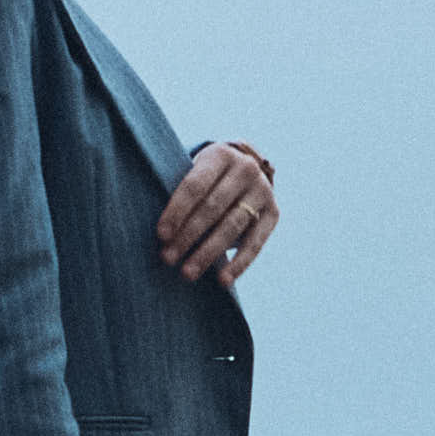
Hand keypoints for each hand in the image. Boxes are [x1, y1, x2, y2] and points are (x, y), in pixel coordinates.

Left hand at [157, 139, 278, 282]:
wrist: (245, 168)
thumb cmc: (206, 177)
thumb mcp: (195, 172)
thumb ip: (182, 193)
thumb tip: (161, 233)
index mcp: (220, 155)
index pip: (194, 186)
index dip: (177, 212)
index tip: (161, 235)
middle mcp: (246, 169)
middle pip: (212, 208)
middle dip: (187, 236)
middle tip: (168, 258)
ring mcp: (263, 191)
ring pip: (232, 227)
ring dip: (207, 253)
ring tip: (188, 272)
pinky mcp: (274, 213)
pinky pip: (255, 243)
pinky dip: (239, 264)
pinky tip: (222, 280)